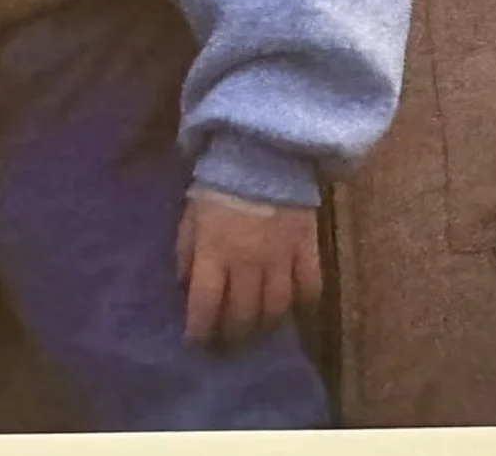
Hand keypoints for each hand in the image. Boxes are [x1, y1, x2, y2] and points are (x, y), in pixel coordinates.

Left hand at [176, 190, 321, 348]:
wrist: (265, 151)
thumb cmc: (220, 183)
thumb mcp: (191, 216)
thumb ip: (187, 252)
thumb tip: (185, 286)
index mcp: (213, 254)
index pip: (204, 308)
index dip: (199, 333)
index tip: (198, 342)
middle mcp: (247, 263)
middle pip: (241, 315)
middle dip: (232, 336)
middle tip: (229, 343)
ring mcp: (280, 258)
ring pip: (275, 309)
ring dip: (264, 325)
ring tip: (258, 330)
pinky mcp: (307, 247)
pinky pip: (310, 287)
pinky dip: (303, 303)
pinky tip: (294, 308)